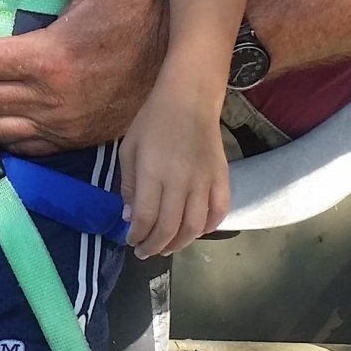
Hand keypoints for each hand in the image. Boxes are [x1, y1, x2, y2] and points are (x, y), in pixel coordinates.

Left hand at [120, 87, 230, 257]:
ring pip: (196, 226)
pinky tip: (196, 231)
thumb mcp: (129, 149)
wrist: (189, 98)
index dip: (138, 236)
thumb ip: (129, 185)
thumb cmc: (152, 121)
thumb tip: (131, 218)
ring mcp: (204, 180)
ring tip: (167, 247)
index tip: (131, 241)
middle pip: (170, 228)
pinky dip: (210, 227)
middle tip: (146, 252)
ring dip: (180, 243)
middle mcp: (180, 181)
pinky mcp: (222, 177)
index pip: (146, 218)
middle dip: (155, 247)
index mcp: (153, 172)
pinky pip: (220, 211)